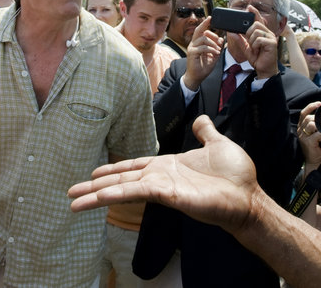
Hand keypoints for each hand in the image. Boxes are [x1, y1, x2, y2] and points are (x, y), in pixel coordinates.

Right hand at [69, 115, 258, 234]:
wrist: (249, 196)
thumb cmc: (236, 175)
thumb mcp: (218, 144)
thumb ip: (206, 133)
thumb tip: (202, 119)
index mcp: (168, 166)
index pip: (134, 167)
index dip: (113, 170)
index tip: (93, 173)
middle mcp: (160, 178)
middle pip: (121, 180)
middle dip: (95, 186)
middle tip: (71, 192)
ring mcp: (162, 188)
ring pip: (123, 189)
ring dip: (97, 195)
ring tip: (74, 201)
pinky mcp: (168, 195)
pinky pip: (137, 193)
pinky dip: (116, 195)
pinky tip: (98, 197)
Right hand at [182, 18, 223, 89]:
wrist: (196, 77)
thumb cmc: (203, 67)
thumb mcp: (213, 56)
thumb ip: (217, 47)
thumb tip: (221, 39)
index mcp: (197, 43)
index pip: (201, 30)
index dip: (205, 24)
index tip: (210, 18)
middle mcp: (193, 44)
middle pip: (198, 30)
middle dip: (205, 24)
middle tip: (211, 21)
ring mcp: (192, 48)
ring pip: (203, 39)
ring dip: (213, 43)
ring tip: (218, 49)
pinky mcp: (191, 53)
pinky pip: (203, 47)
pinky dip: (211, 49)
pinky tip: (215, 53)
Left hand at [228, 5, 278, 78]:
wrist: (264, 70)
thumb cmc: (257, 59)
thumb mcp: (246, 48)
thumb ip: (240, 40)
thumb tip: (231, 32)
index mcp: (262, 33)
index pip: (258, 20)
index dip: (254, 13)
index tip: (249, 7)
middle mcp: (268, 33)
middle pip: (255, 24)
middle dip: (248, 33)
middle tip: (250, 42)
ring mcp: (271, 37)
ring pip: (256, 31)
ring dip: (251, 40)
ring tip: (255, 48)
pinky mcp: (272, 43)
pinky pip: (259, 39)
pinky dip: (255, 45)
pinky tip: (258, 50)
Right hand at [297, 102, 320, 166]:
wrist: (315, 162)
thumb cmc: (317, 147)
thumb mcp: (317, 134)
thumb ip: (318, 126)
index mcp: (301, 127)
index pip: (303, 113)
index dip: (310, 106)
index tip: (319, 103)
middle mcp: (300, 131)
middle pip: (308, 118)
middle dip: (318, 120)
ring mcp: (303, 136)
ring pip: (312, 124)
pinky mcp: (307, 142)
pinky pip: (318, 134)